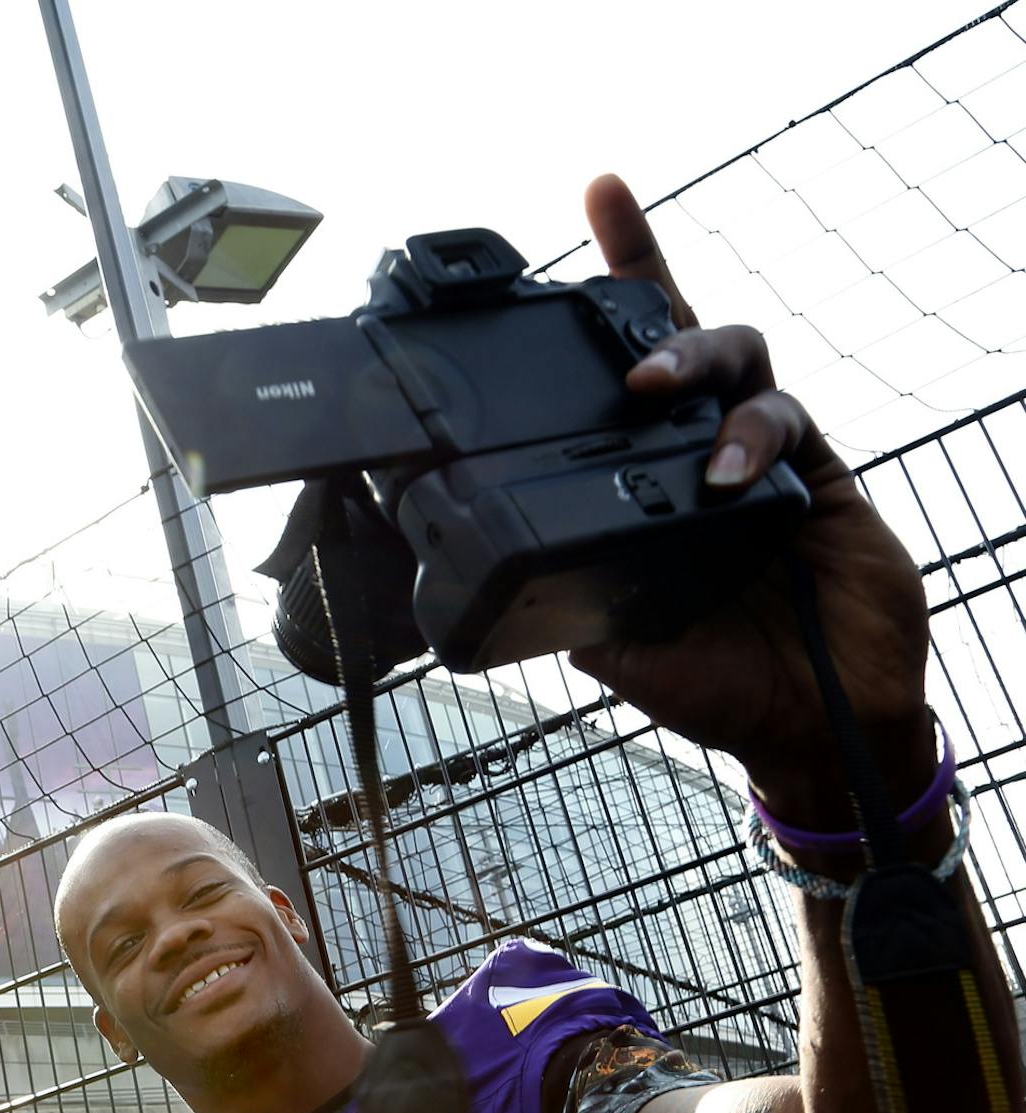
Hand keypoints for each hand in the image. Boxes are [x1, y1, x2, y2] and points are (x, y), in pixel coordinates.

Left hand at [567, 176, 932, 828]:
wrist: (802, 729)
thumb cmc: (708, 679)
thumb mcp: (606, 641)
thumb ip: (562, 592)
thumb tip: (482, 578)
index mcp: (641, 475)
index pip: (616, 369)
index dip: (611, 285)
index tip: (593, 198)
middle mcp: (697, 448)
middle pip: (679, 331)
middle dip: (645, 275)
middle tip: (604, 262)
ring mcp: (760, 453)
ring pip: (735, 357)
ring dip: (689, 359)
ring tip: (648, 388)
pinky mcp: (817, 475)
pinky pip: (784, 420)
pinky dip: (744, 436)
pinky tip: (720, 472)